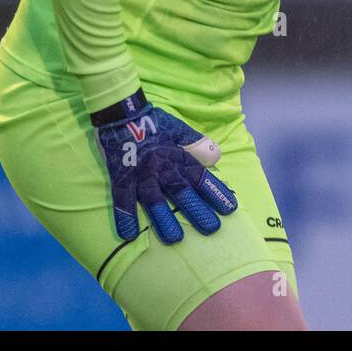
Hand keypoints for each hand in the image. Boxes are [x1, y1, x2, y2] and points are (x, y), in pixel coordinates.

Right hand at [92, 88, 237, 243]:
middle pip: (182, 191)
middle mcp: (162, 167)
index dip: (215, 192)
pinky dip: (125, 215)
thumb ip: (198, 144)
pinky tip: (128, 234)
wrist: (122, 112)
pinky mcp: (121, 176)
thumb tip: (217, 157)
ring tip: (174, 238)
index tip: (230, 208)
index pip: (201, 177)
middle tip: (212, 228)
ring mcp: (141, 173)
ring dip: (164, 219)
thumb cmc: (154, 122)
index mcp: (178, 156)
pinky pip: (122, 198)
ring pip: (155, 199)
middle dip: (197, 210)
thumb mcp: (180, 130)